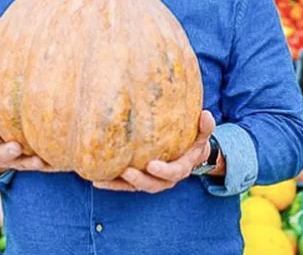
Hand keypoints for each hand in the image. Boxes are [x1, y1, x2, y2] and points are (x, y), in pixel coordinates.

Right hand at [0, 118, 51, 175]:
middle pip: (1, 153)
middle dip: (8, 151)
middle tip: (15, 148)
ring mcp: (11, 162)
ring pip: (19, 163)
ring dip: (29, 162)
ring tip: (38, 161)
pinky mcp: (23, 165)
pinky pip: (34, 167)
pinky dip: (43, 166)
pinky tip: (56, 163)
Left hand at [92, 110, 218, 192]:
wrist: (187, 154)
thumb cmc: (192, 140)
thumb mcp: (201, 133)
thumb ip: (205, 126)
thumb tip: (206, 114)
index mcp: (181, 168)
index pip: (173, 172)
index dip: (163, 171)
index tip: (152, 165)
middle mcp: (165, 179)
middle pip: (152, 185)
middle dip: (139, 180)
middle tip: (127, 171)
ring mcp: (150, 181)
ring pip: (134, 187)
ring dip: (119, 184)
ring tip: (102, 179)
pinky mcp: (137, 180)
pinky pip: (123, 185)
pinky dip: (111, 183)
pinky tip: (96, 179)